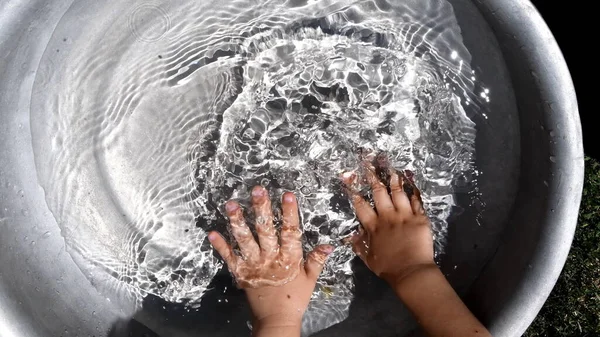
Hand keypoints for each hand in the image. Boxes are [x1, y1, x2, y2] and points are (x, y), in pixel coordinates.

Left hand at [208, 186, 332, 334]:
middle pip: (265, 231)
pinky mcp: (240, 272)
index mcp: (289, 258)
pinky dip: (220, 246)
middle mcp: (270, 258)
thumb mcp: (310, 279)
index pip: (291, 232)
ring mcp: (253, 265)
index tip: (287, 194)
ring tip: (230, 204)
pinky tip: (212, 232)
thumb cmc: (295, 297)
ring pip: (245, 240)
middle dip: (261, 209)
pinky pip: (229, 258)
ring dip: (237, 221)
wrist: (276, 319)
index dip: (289, 213)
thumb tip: (329, 244)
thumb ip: (317, 260)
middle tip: (257, 190)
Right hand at [343, 165, 435, 285]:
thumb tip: (350, 236)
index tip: (349, 181)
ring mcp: (404, 215)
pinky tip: (412, 184)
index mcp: (373, 226)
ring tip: (392, 170)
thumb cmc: (388, 268)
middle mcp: (387, 216)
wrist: (411, 271)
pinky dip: (414, 192)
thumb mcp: (368, 258)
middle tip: (369, 165)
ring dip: (394, 180)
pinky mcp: (419, 218)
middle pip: (379, 193)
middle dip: (373, 178)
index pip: (361, 206)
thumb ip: (358, 246)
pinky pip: (417, 201)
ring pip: (398, 193)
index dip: (354, 193)